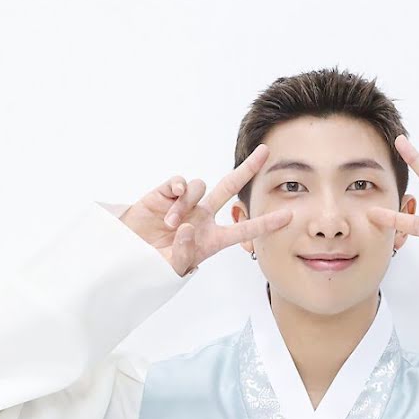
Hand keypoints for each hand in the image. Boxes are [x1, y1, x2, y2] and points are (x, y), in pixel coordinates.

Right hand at [119, 144, 292, 276]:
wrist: (129, 256)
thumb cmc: (154, 265)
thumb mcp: (172, 267)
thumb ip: (184, 252)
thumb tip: (189, 226)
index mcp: (213, 238)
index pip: (244, 229)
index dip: (266, 223)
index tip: (289, 216)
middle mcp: (203, 216)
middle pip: (230, 187)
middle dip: (248, 169)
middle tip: (265, 151)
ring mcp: (186, 203)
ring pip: (200, 187)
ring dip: (187, 204)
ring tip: (170, 225)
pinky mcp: (166, 194)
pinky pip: (180, 183)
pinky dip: (178, 190)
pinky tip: (171, 201)